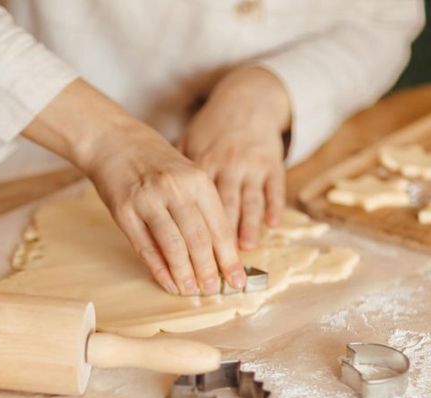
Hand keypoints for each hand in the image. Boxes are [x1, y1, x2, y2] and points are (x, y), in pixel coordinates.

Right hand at [86, 126, 244, 295]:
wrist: (114, 141)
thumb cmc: (155, 161)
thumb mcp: (187, 174)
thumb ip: (202, 207)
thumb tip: (217, 251)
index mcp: (198, 180)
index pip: (220, 227)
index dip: (229, 258)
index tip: (237, 279)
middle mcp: (175, 189)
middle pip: (198, 239)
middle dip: (208, 270)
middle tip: (213, 290)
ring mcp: (148, 201)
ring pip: (173, 246)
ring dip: (184, 273)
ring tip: (191, 291)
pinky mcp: (124, 212)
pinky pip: (145, 247)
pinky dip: (158, 269)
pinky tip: (167, 282)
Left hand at [178, 67, 290, 249]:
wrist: (246, 101)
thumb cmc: (211, 131)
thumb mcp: (188, 147)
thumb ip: (175, 179)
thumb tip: (156, 209)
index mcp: (200, 165)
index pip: (193, 205)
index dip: (191, 232)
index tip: (189, 255)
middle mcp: (225, 165)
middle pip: (221, 207)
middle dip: (219, 239)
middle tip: (216, 263)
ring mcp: (250, 164)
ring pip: (249, 199)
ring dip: (247, 225)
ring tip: (245, 248)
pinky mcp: (272, 162)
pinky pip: (274, 186)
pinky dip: (274, 206)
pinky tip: (272, 225)